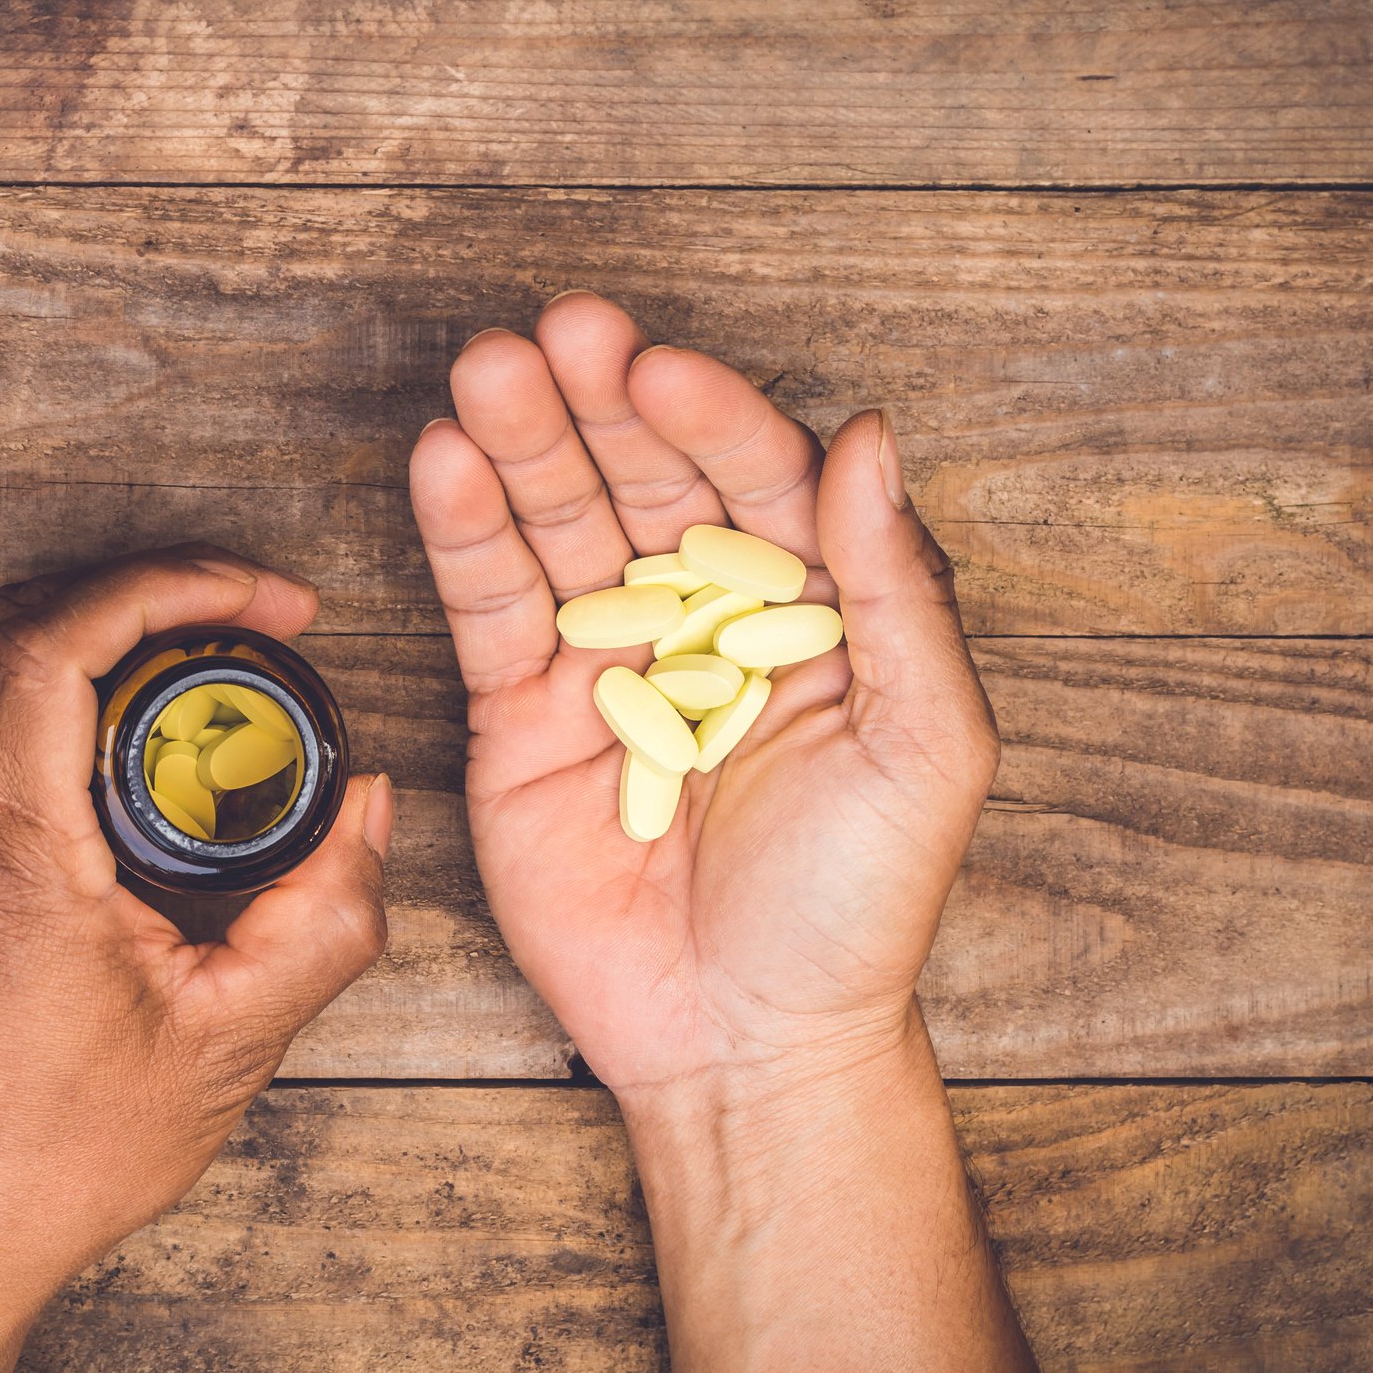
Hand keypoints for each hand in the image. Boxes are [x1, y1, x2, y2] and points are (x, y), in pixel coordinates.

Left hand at [0, 546, 393, 1372]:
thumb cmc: (49, 1163)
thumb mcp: (226, 1047)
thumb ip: (323, 919)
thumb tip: (367, 809)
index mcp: (7, 858)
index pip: (55, 643)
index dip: (168, 584)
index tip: (263, 599)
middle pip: (18, 629)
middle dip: (148, 596)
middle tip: (253, 622)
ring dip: (98, 646)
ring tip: (206, 680)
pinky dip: (54, 704)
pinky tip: (131, 757)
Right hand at [408, 295, 998, 1093]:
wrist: (745, 1041)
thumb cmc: (856, 908)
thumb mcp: (926, 749)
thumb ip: (900, 591)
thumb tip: (873, 436)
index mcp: (808, 612)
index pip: (755, 481)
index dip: (710, 418)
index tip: (661, 367)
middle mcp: (702, 618)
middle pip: (646, 482)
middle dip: (601, 405)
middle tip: (558, 331)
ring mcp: (605, 663)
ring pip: (559, 527)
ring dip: (522, 445)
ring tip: (487, 369)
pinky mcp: (520, 717)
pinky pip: (491, 610)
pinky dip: (465, 536)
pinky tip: (446, 464)